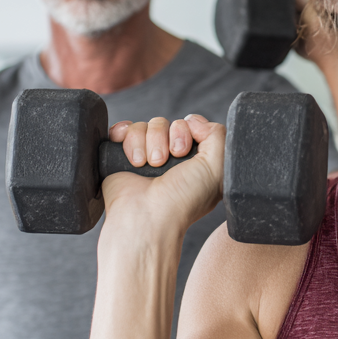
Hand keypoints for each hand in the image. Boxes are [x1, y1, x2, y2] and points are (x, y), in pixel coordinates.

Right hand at [101, 114, 224, 237]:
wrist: (144, 218)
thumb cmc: (182, 199)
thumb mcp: (216, 168)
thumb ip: (217, 135)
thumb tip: (192, 120)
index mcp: (193, 161)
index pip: (190, 124)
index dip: (187, 131)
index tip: (183, 152)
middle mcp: (169, 159)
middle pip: (166, 122)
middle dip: (164, 138)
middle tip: (163, 162)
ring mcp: (144, 157)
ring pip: (144, 126)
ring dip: (144, 143)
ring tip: (144, 165)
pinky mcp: (120, 158)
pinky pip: (122, 130)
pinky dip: (123, 136)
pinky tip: (128, 154)